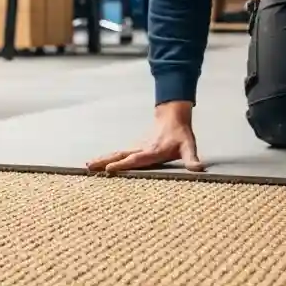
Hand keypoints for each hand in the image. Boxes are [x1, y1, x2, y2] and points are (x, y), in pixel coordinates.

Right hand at [86, 101, 203, 173]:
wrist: (172, 117)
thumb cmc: (181, 134)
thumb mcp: (189, 146)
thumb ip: (192, 158)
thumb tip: (199, 169)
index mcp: (153, 151)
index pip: (136, 159)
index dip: (123, 164)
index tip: (109, 169)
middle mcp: (141, 149)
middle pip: (120, 155)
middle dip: (105, 162)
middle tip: (89, 167)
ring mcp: (136, 148)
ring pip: (117, 153)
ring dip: (102, 159)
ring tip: (87, 165)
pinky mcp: (135, 148)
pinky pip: (119, 154)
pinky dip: (106, 158)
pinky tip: (96, 163)